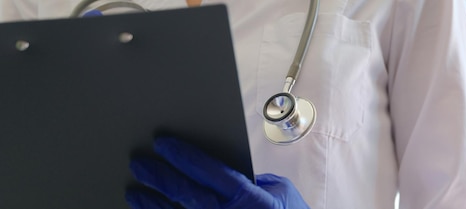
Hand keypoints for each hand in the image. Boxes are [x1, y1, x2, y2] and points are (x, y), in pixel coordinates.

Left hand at [126, 137, 309, 208]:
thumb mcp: (280, 190)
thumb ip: (252, 177)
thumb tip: (222, 166)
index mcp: (252, 200)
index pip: (212, 173)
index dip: (186, 157)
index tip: (164, 143)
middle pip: (189, 196)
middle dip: (162, 178)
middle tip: (140, 164)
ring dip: (153, 205)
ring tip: (136, 191)